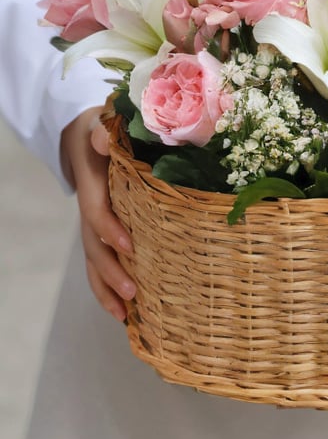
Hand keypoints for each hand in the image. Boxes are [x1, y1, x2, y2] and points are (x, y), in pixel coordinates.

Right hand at [61, 106, 134, 321]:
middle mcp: (92, 208)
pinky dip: (110, 285)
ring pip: (94, 261)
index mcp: (94, 184)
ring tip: (125, 315)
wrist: (84, 131)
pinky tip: (128, 310)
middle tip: (131, 293)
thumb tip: (101, 137)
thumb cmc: (103, 126)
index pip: (97, 212)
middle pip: (93, 248)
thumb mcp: (101, 122)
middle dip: (110, 272)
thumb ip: (103, 131)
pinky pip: (101, 260)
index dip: (109, 230)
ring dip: (107, 288)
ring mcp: (95, 223)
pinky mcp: (103, 230)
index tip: (129, 246)